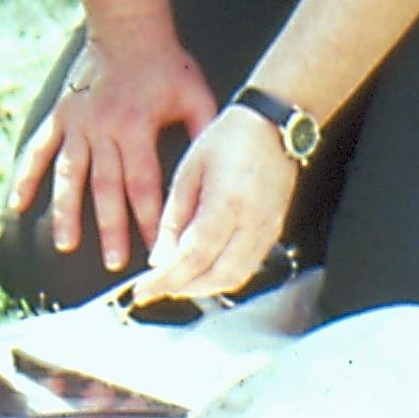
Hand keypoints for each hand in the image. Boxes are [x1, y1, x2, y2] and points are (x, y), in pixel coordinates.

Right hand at [7, 29, 217, 276]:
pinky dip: (27, 177)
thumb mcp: (195, 95)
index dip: (151, 219)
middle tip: (115, 263)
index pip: (144, 184)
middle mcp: (101, 127)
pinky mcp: (61, 116)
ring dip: (67, 212)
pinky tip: (17, 205)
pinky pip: (40, 150)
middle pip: (106, 187)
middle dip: (111, 228)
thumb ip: (203, 132)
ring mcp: (76, 122)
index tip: (158, 250)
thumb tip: (215, 173)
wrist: (127, 27)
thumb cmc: (167, 65)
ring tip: (68, 245)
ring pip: (69, 175)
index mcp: (134, 125)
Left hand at [128, 102, 300, 306]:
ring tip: (176, 283)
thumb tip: (159, 257)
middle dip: (184, 289)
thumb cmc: (229, 139)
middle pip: (217, 275)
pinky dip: (223, 277)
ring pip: (236, 278)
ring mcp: (268, 230)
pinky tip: (203, 272)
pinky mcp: (275, 232)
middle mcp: (253, 222)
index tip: (143, 290)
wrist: (272, 127)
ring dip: (204, 287)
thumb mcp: (189, 170)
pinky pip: (249, 267)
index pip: (193, 256)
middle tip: (156, 289)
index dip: (167, 278)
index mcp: (227, 203)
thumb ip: (173, 217)